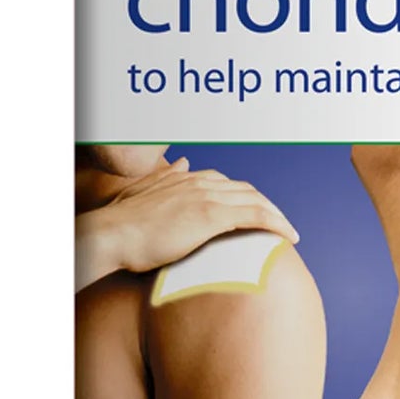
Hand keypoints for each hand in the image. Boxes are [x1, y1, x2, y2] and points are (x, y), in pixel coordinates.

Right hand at [75, 159, 298, 291]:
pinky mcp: (212, 216)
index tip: (257, 211)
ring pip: (257, 202)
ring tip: (289, 233)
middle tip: (279, 224)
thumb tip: (184, 161)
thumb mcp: (143, 191)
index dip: (246, 197)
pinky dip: (276, 224)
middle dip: (267, 206)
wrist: (111, 234)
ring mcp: (208, 197)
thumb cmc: (121, 221)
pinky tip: (288, 237)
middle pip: (247, 191)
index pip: (228, 184)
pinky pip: (256, 217)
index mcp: (187, 178)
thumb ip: (166, 177)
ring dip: (277, 216)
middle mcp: (201, 182)